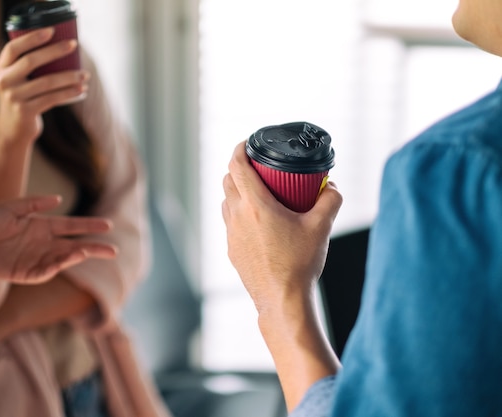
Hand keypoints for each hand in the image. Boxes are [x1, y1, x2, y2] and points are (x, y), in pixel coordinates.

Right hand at [0, 27, 88, 146]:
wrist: (13, 131)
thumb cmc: (23, 99)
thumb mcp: (19, 81)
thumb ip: (30, 67)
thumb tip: (63, 50)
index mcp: (2, 69)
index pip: (13, 48)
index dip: (31, 38)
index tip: (51, 31)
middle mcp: (4, 81)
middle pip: (31, 61)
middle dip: (55, 51)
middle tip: (74, 45)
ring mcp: (14, 97)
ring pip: (46, 82)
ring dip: (69, 77)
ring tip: (85, 75)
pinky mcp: (25, 112)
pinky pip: (52, 99)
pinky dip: (69, 93)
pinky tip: (81, 90)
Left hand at [0, 195, 116, 284]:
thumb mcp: (9, 207)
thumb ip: (34, 203)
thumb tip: (59, 200)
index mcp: (40, 226)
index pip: (71, 226)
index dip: (89, 226)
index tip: (108, 225)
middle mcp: (41, 243)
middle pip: (74, 245)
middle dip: (94, 247)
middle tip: (113, 250)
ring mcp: (35, 259)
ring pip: (64, 258)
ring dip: (78, 255)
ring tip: (90, 250)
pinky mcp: (25, 273)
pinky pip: (47, 270)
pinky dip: (60, 265)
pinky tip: (70, 256)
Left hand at [222, 141, 342, 311]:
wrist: (282, 300)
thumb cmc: (300, 264)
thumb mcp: (322, 227)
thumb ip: (330, 200)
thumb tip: (332, 186)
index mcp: (255, 205)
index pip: (236, 165)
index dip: (239, 149)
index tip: (247, 143)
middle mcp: (237, 217)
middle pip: (227, 181)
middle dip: (239, 169)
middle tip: (258, 168)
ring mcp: (231, 234)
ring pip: (226, 202)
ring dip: (237, 192)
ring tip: (258, 194)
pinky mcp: (231, 249)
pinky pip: (230, 222)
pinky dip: (239, 214)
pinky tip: (258, 222)